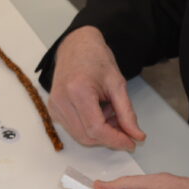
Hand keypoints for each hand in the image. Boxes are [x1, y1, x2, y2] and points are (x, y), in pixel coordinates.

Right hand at [48, 26, 145, 149]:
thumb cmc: (95, 59)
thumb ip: (127, 113)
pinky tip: (99, 111)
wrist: (77, 46)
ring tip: (110, 112)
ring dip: (100, 133)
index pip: (96, 128)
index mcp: (77, 90)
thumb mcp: (118, 83)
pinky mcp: (53, 109)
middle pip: (87, 136)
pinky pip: (73, 129)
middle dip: (109, 137)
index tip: (130, 142)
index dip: (115, 139)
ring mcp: (54, 106)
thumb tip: (136, 136)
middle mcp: (61, 100)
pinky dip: (90, 127)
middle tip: (126, 129)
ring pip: (80, 135)